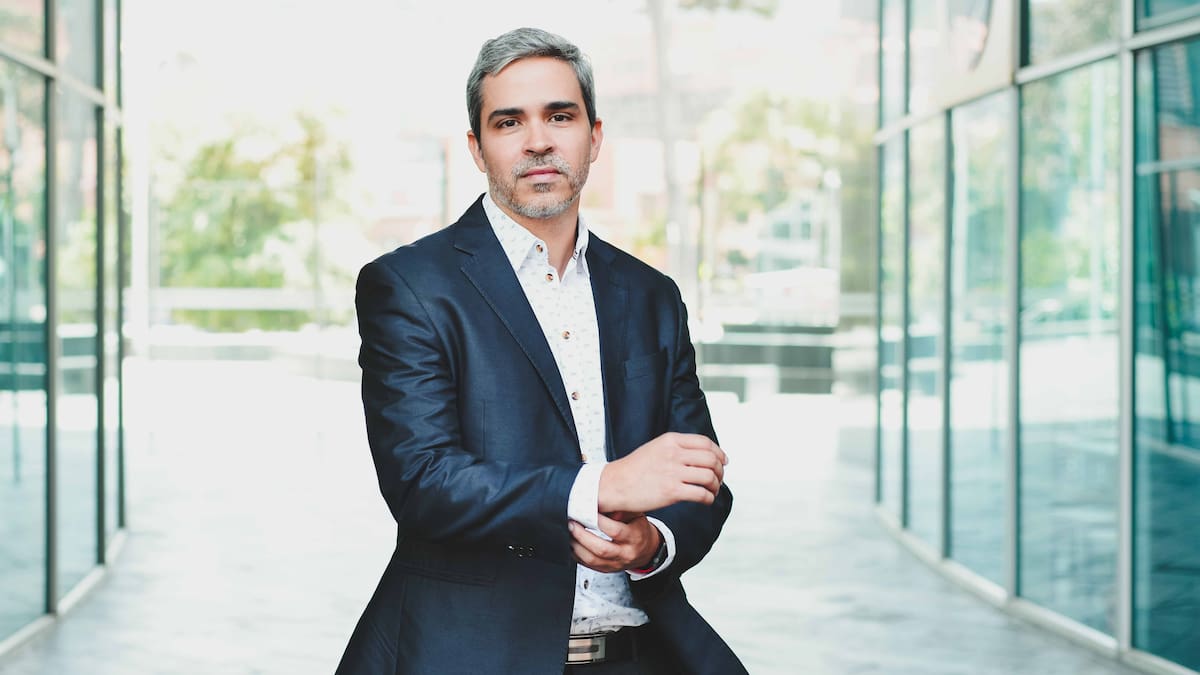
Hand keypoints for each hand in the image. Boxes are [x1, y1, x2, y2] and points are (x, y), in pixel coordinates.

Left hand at [569, 514, 660, 572]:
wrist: (646, 550)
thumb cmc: (638, 528)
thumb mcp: (636, 515)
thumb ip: (621, 508)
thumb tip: (602, 503)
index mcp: (635, 538)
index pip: (616, 531)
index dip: (600, 521)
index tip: (588, 511)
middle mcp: (626, 553)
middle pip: (601, 549)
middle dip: (582, 536)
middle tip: (572, 523)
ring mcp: (616, 564)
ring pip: (592, 559)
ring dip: (576, 546)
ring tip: (568, 532)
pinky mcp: (606, 570)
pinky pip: (588, 565)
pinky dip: (576, 554)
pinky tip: (572, 543)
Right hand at [598, 432, 726, 513]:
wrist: (615, 485)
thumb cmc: (635, 469)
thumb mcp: (656, 449)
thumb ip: (677, 448)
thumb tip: (703, 455)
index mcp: (671, 441)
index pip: (705, 442)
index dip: (719, 453)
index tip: (723, 462)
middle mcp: (674, 454)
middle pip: (711, 459)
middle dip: (720, 471)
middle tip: (718, 479)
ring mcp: (673, 472)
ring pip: (709, 476)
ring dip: (716, 485)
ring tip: (712, 491)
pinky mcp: (672, 491)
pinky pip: (701, 494)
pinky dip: (709, 498)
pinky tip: (706, 500)